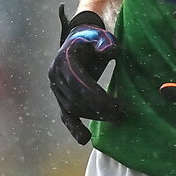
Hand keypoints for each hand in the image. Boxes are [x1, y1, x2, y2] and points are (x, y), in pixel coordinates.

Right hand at [48, 4, 121, 144]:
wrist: (78, 40)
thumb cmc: (94, 39)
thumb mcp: (102, 37)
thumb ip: (107, 44)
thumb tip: (110, 52)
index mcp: (65, 59)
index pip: (78, 82)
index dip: (94, 95)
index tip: (113, 104)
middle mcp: (56, 74)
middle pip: (75, 98)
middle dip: (97, 108)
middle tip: (119, 113)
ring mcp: (56, 87)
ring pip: (72, 108)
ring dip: (92, 115)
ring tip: (114, 117)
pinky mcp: (60, 97)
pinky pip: (65, 115)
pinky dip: (74, 128)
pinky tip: (84, 139)